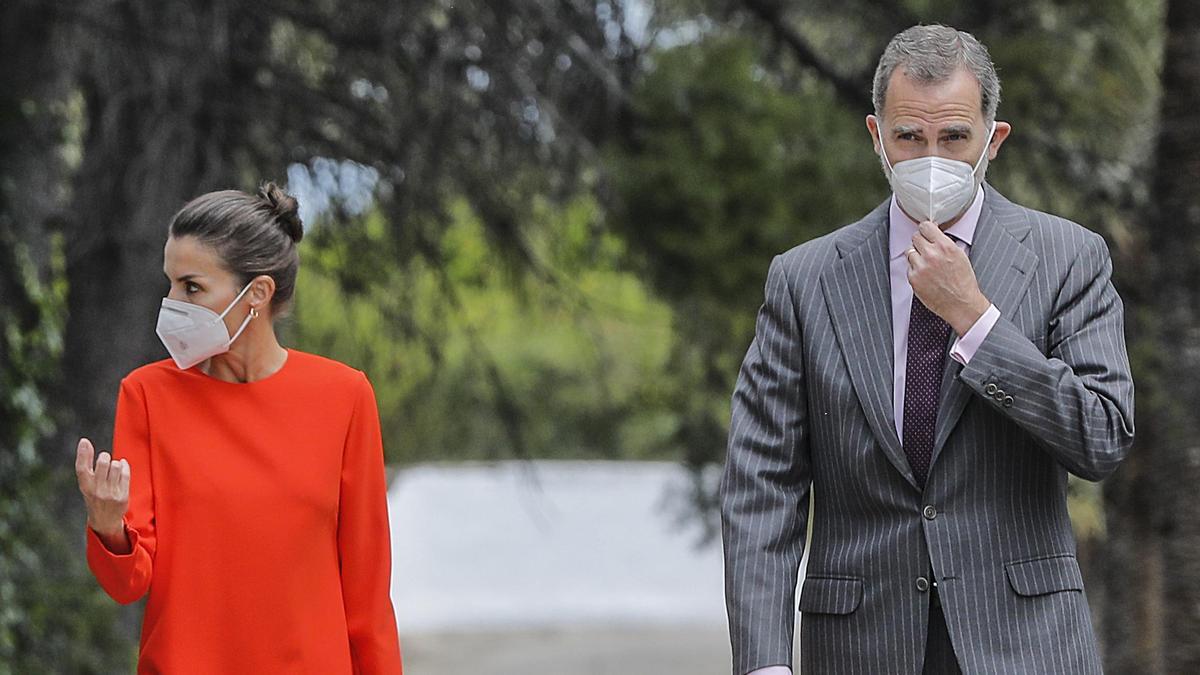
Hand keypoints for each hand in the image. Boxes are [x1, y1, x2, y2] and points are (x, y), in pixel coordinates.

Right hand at [75, 438, 131, 552]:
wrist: (104, 521)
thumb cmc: (94, 496)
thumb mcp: (86, 484)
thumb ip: (86, 466)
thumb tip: (84, 441)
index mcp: (85, 487)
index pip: (81, 468)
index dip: (83, 454)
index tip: (84, 441)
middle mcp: (96, 491)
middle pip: (102, 463)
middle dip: (105, 457)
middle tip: (105, 460)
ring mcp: (109, 494)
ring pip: (115, 466)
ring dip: (115, 463)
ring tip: (113, 468)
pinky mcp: (122, 496)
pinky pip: (125, 474)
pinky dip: (124, 466)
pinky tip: (122, 466)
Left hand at [906, 221, 990, 334]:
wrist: (961, 304)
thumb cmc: (963, 282)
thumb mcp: (960, 255)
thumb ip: (945, 243)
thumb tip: (935, 234)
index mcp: (945, 246)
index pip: (925, 226)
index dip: (926, 230)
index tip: (926, 232)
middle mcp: (931, 254)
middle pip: (915, 237)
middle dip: (921, 242)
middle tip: (927, 250)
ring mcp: (920, 267)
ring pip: (909, 252)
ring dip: (916, 256)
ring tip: (927, 265)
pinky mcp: (913, 278)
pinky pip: (909, 267)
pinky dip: (915, 270)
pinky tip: (926, 276)